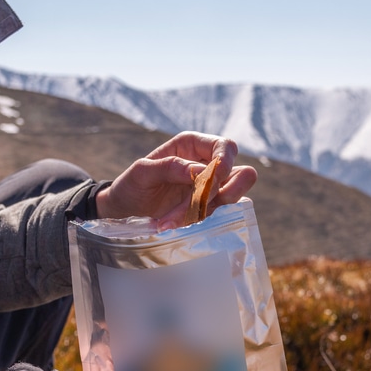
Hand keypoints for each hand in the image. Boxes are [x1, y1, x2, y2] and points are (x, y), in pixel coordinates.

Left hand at [94, 132, 257, 228]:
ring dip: (207, 211)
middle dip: (226, 192)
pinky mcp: (208, 209)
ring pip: (233, 198)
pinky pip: (219, 215)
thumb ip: (170, 166)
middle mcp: (208, 165)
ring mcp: (211, 189)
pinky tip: (177, 225)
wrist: (127, 208)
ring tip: (176, 220)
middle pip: (243, 174)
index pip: (226, 148)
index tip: (209, 181)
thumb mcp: (142, 172)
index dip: (225, 164)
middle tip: (200, 205)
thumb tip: (201, 171)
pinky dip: (201, 222)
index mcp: (194, 145)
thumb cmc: (132, 183)